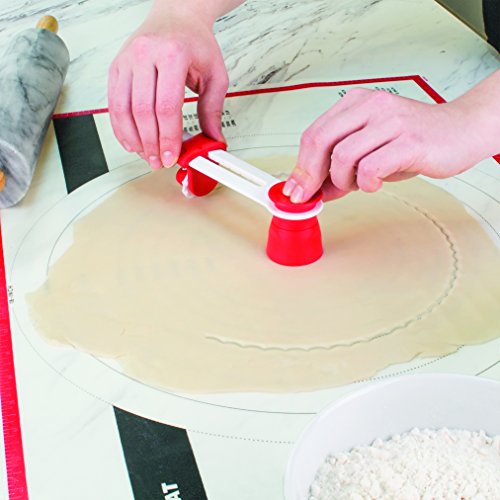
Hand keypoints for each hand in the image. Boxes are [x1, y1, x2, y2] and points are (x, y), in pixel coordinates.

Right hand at [108, 8, 227, 168]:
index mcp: (173, 54)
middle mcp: (145, 54)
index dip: (168, 138)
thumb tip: (213, 140)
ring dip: (134, 139)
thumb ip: (213, 110)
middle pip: (143, 111)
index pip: (167, 107)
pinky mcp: (116, 67)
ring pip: (122, 109)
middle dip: (151, 143)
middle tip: (159, 161)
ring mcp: (127, 60)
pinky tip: (131, 141)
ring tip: (146, 155)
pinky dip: (120, 127)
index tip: (172, 156)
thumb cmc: (195, 43)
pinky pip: (113, 103)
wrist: (176, 16)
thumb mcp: (215, 75)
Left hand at [284, 87, 494, 202]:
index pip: (314, 133)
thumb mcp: (370, 151)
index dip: (300, 166)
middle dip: (309, 175)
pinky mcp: (408, 141)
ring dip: (344, 181)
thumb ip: (340, 168)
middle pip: (320, 141)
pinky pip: (370, 168)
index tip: (294, 190)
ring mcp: (390, 121)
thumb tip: (312, 191)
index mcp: (357, 103)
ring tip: (359, 183)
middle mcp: (371, 105)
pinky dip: (366, 183)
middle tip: (310, 196)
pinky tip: (376, 183)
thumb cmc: (413, 141)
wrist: (462, 131)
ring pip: (342, 156)